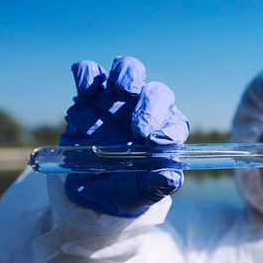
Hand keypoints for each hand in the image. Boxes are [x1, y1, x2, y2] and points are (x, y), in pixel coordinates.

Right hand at [60, 56, 189, 216]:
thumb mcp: (139, 194)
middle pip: (158, 93)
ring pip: (129, 69)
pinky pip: (90, 72)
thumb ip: (155, 186)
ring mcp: (117, 99)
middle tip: (141, 130)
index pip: (175, 124)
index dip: (169, 131)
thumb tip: (170, 177)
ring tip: (125, 89)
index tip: (157, 144)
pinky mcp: (89, 96)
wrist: (89, 189)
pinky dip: (89, 74)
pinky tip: (87, 91)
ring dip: (129, 74)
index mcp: (164, 133)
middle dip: (151, 107)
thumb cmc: (124, 188)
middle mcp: (145, 111)